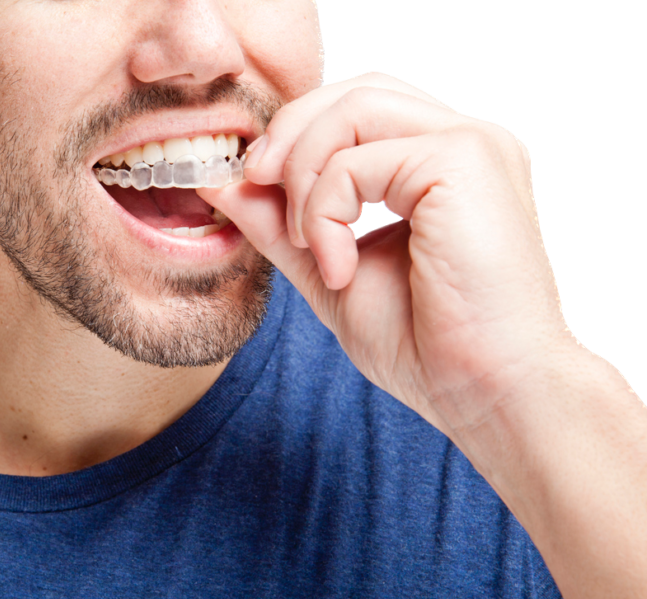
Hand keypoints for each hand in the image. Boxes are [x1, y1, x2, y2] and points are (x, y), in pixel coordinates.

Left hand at [199, 72, 570, 438]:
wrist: (490, 393)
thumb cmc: (427, 345)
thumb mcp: (329, 271)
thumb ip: (281, 223)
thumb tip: (223, 180)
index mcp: (439, 164)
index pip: (356, 109)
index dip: (295, 135)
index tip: (249, 183)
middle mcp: (461, 143)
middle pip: (353, 92)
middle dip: (288, 134)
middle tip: (252, 185)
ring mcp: (470, 146)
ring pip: (353, 108)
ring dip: (302, 172)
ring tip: (303, 242)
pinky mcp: (464, 162)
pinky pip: (357, 160)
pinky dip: (324, 212)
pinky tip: (338, 269)